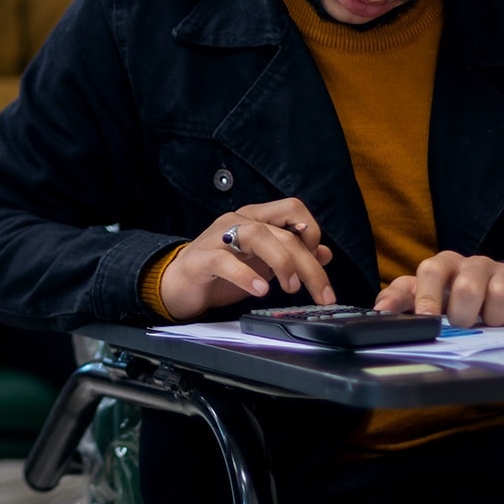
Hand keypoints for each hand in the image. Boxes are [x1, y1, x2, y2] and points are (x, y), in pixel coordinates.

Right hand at [156, 199, 334, 320]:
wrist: (179, 286)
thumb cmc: (221, 274)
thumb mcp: (263, 265)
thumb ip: (291, 257)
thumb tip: (325, 253)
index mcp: (255, 218)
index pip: (293, 210)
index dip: (312, 233)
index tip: (319, 264)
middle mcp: (238, 221)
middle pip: (283, 232)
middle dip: (309, 264)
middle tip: (322, 293)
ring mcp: (218, 237)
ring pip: (257, 235)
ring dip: (282, 263)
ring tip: (290, 288)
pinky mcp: (201, 258)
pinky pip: (225, 260)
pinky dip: (246, 275)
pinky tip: (260, 290)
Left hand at [375, 252, 503, 327]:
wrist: (492, 293)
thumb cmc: (449, 297)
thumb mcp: (419, 297)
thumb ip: (399, 300)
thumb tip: (380, 309)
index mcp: (445, 264)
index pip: (432, 271)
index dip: (428, 297)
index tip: (428, 320)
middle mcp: (475, 264)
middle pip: (468, 286)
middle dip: (464, 314)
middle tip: (464, 324)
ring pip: (501, 294)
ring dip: (494, 318)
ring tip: (489, 323)